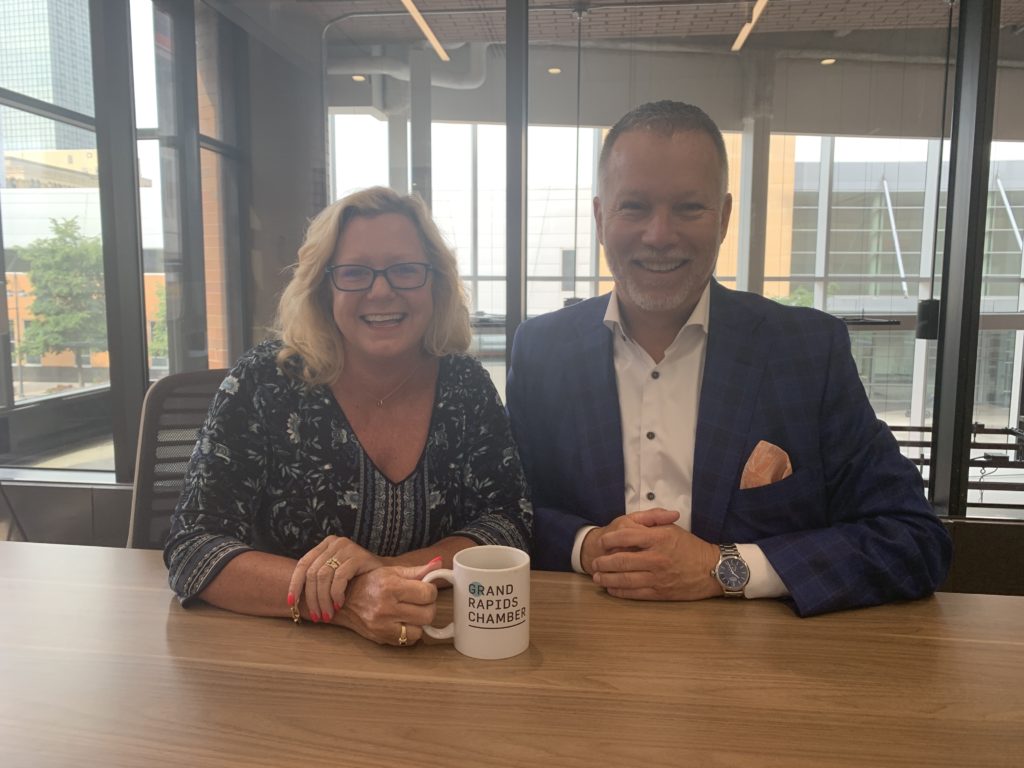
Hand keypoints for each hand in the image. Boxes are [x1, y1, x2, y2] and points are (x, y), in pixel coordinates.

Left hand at [288, 536, 382, 622]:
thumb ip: (317, 580)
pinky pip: (340, 577)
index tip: (291, 603)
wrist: (386, 576)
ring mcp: (347, 547)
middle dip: (312, 598)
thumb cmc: (357, 579)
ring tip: (327, 614)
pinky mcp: (359, 555)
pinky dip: (336, 593)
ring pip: (324, 576)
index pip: (303, 564)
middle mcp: (334, 543)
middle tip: (317, 616)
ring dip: (323, 600)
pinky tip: (339, 604)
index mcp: (325, 545)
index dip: (295, 585)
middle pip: (312, 573)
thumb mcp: (334, 576)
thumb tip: (293, 600)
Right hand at [334, 560, 442, 645]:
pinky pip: (408, 641)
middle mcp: (386, 608)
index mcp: (391, 587)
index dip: (430, 591)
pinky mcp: (381, 638)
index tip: (425, 589)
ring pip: (420, 631)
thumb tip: (439, 564)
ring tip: (411, 612)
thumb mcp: (392, 571)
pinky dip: (410, 633)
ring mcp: (383, 626)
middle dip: (428, 607)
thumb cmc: (369, 583)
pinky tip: (403, 622)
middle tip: (420, 602)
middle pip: (427, 614)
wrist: (343, 600)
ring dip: (420, 622)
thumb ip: (417, 570)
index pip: (428, 593)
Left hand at [589, 509, 722, 600]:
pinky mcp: (660, 593)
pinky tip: (612, 589)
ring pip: (625, 579)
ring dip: (608, 579)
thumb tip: (632, 522)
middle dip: (604, 562)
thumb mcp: (673, 528)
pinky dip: (620, 592)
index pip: (627, 537)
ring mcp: (658, 577)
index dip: (610, 539)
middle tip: (595, 562)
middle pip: (622, 561)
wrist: (712, 570)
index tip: (602, 541)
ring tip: (597, 577)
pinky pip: (635, 594)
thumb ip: (652, 522)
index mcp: (659, 539)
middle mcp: (656, 558)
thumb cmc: (691, 547)